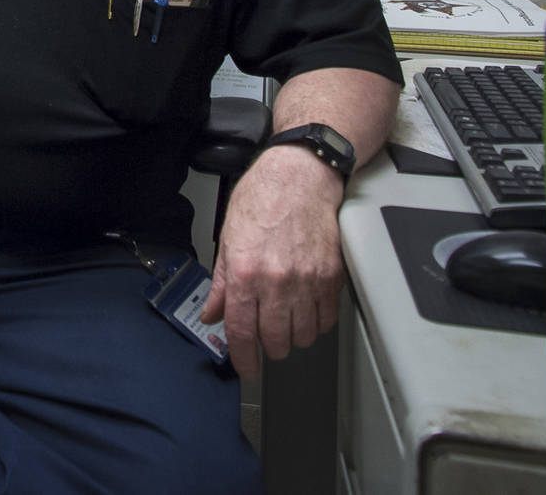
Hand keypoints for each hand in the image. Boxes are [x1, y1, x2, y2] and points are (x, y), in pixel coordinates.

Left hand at [200, 144, 345, 381]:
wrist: (301, 176)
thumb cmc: (264, 198)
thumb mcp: (229, 238)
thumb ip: (222, 283)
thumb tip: (213, 313)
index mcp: (246, 272)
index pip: (242, 332)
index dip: (243, 359)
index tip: (246, 368)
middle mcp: (277, 281)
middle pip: (276, 341)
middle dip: (268, 347)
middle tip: (265, 338)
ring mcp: (308, 281)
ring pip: (304, 336)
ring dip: (294, 337)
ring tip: (286, 322)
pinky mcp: (332, 278)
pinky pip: (327, 319)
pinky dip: (317, 324)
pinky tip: (307, 311)